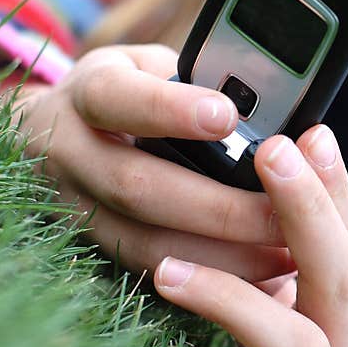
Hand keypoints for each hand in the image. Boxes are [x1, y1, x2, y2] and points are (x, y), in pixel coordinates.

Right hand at [14, 44, 293, 281]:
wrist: (60, 131)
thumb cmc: (136, 91)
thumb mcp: (157, 68)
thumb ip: (202, 81)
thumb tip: (277, 104)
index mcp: (89, 94)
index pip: (119, 98)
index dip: (170, 110)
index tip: (227, 116)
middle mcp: (71, 154)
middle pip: (138, 187)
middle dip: (220, 207)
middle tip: (284, 214)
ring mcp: (76, 209)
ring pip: (147, 244)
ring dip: (223, 256)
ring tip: (286, 254)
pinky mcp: (96, 248)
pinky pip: (155, 271)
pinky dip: (211, 278)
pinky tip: (262, 275)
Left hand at [153, 126, 347, 346]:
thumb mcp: (287, 300)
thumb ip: (280, 251)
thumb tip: (259, 163)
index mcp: (339, 307)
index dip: (335, 188)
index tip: (313, 134)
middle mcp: (338, 344)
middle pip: (341, 278)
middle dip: (309, 211)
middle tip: (272, 151)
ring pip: (297, 345)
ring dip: (237, 299)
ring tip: (171, 270)